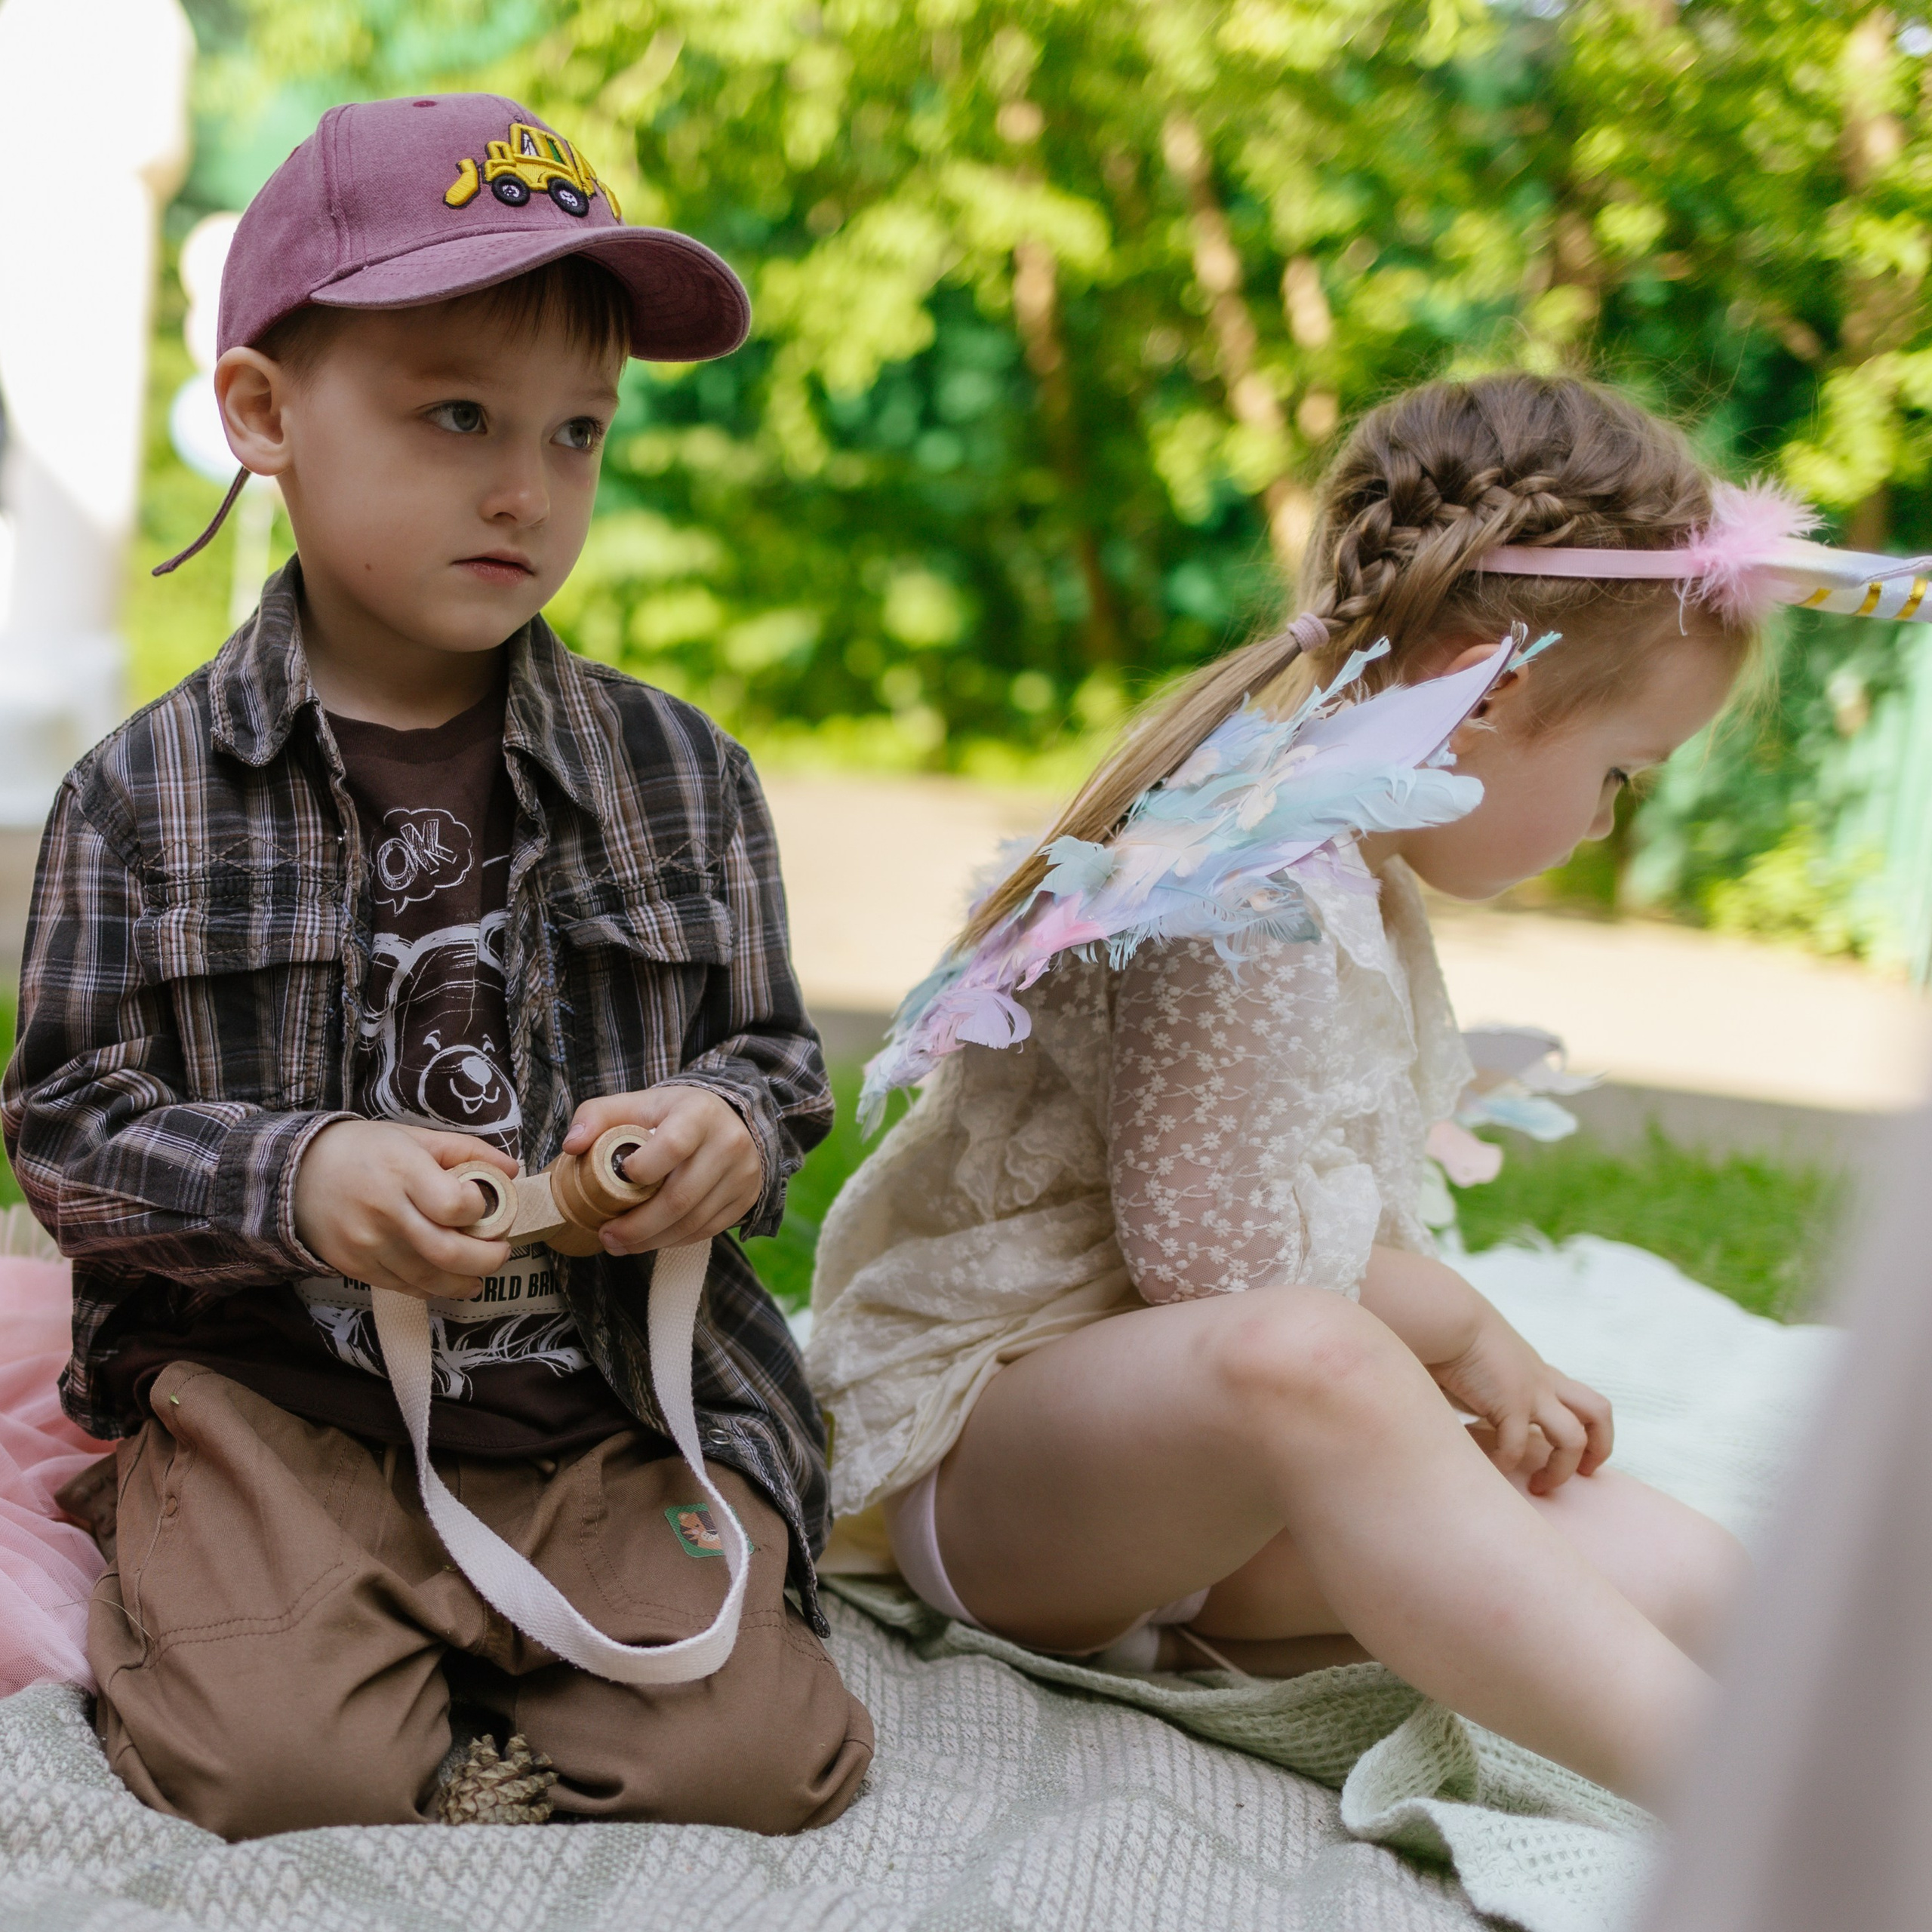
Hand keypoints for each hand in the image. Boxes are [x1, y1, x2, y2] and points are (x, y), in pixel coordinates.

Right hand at [293, 1120, 515, 1301]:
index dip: (480, 1209)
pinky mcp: (355, 1267)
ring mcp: (367, 1245)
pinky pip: (402, 1287)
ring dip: (464, 1282)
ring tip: (479, 1274)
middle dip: (487, 1259)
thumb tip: (511, 1170)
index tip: (483, 1203)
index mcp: (402, 1172)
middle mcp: (384, 1212)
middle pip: (448, 1252)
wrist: (296, 1174)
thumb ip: (467, 1151)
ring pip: (428, 1279)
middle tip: (502, 1252)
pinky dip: (431, 1288)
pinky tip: (447, 1281)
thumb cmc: (363, 1150)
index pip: (455, 1205)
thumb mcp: (414, 1137)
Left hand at [562, 1086, 761, 1253]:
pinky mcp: (745, 1199)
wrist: (730, 1118)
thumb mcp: (638, 1103)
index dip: (643, 1169)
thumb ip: (598, 1116)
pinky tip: (651, 1238)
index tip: (620, 1177)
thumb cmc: (674, 1114)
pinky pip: (706, 1231)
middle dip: (637, 1226)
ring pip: (693, 1222)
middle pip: (680, 1197)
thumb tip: (572, 1145)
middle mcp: (729, 1143)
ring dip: (651, 1240)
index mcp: (699, 1113)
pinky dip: (673, 1240)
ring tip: (620, 1243)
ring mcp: (742, 1175)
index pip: (674, 1145)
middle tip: (607, 1236)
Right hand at [1430, 1307, 1613, 1493]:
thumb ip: (1487, 1387)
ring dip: (1561, 1469)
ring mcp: (1531, 1392)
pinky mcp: (1510, 1402)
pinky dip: (1504, 1463)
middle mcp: (1543, 1383)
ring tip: (1540, 1486)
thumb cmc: (1452, 1336)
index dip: (1589, 1431)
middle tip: (1581, 1473)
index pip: (1581, 1401)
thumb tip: (1475, 1408)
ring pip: (1574, 1437)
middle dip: (1600, 1447)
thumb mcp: (1482, 1365)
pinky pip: (1514, 1447)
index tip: (1569, 1455)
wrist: (1444, 1318)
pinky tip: (1488, 1466)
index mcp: (1539, 1373)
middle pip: (1599, 1412)